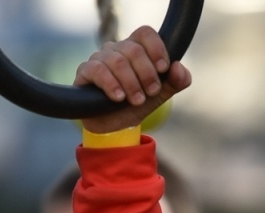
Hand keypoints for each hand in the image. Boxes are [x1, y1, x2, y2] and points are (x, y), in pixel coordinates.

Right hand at [74, 26, 191, 133]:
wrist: (114, 127)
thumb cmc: (135, 105)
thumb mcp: (159, 95)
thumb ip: (175, 82)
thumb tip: (179, 68)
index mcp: (136, 49)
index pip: (145, 34)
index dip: (156, 48)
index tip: (163, 68)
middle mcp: (117, 49)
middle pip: (134, 49)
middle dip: (147, 73)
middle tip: (152, 92)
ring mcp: (99, 58)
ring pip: (118, 61)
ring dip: (131, 83)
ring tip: (137, 100)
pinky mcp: (85, 72)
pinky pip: (98, 70)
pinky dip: (112, 84)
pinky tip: (119, 97)